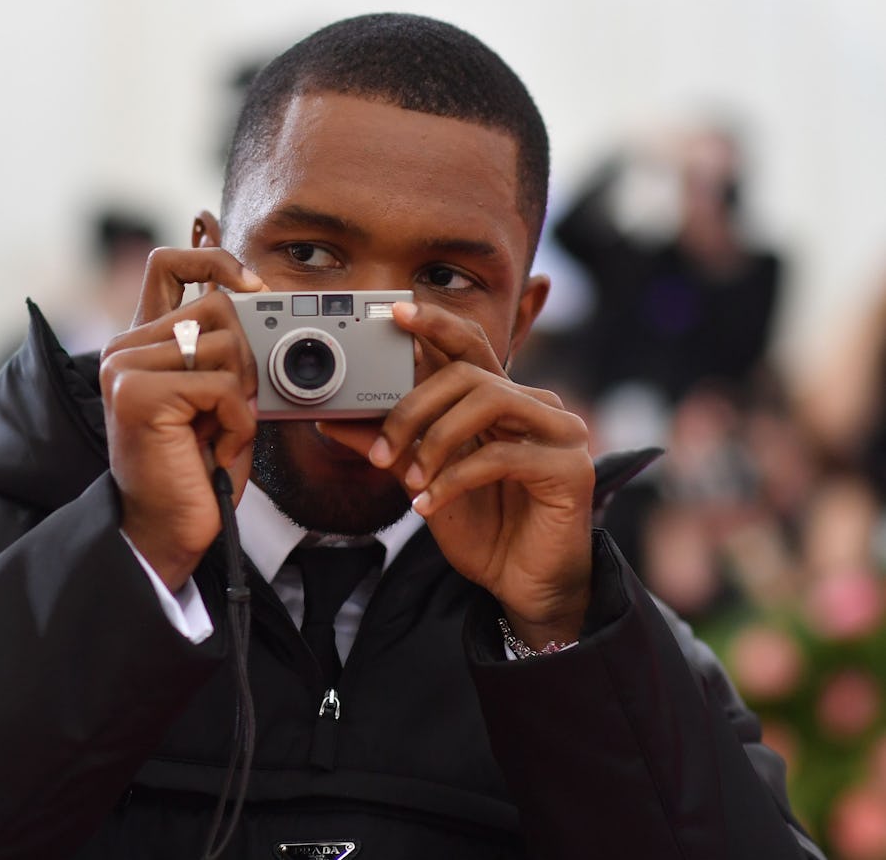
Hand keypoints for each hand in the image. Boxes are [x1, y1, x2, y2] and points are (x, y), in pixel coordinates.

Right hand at [99, 248, 266, 590]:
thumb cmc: (198, 468)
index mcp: (143, 342)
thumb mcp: (217, 397)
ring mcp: (126, 367)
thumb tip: (255, 296)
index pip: (170, 263)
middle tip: (234, 407)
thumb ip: (225, 348)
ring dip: (242, 399)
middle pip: (217, 305)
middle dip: (247, 358)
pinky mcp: (138, 393)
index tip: (254, 286)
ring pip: (226, 346)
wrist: (168, 530)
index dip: (216, 260)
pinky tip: (215, 450)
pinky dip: (236, 423)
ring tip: (220, 434)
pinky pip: (222, 386)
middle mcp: (125, 348)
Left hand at [318, 301, 594, 648]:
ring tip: (410, 479)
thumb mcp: (422, 480)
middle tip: (382, 451)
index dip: (435, 324)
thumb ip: (385, 446)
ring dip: (435, 440)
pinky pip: (501, 456)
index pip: (469, 347)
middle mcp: (534, 405)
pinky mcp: (569, 468)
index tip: (395, 313)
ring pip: (487, 400)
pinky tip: (428, 504)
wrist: (526, 586)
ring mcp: (559, 432)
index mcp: (502, 400)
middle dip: (413, 406)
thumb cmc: (483, 527)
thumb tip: (329, 420)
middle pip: (468, 372)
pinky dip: (454, 479)